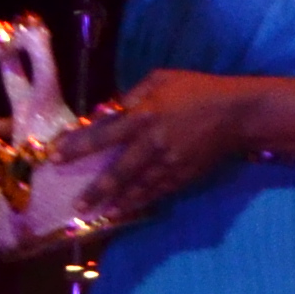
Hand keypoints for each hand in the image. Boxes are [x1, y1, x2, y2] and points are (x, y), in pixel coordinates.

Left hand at [49, 68, 263, 223]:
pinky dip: (141, 201)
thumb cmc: (197, 89)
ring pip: (138, 187)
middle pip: (119, 171)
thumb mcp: (161, 79)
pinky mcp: (184, 174)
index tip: (56, 158)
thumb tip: (108, 112)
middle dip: (96, 190)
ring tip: (97, 214)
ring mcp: (170, 162)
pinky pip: (158, 191)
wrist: (238, 113)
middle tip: (77, 206)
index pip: (104, 134)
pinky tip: (127, 209)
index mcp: (145, 115)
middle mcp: (153, 142)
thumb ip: (132, 95)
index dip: (78, 147)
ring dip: (117, 201)